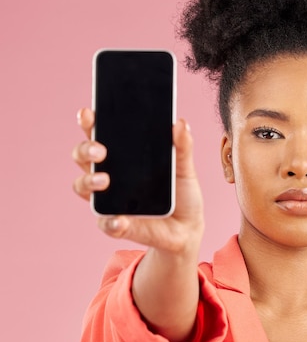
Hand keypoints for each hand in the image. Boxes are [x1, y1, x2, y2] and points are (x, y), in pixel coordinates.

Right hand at [72, 108, 203, 251]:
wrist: (188, 227)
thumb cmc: (180, 192)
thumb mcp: (185, 167)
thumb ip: (183, 146)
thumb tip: (181, 123)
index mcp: (123, 157)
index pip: (99, 134)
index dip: (89, 122)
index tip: (88, 113)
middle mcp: (109, 175)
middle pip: (83, 156)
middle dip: (85, 149)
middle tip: (100, 150)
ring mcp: (109, 200)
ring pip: (83, 186)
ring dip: (88, 181)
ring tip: (103, 180)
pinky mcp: (117, 224)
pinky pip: (106, 223)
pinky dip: (110, 222)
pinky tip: (119, 220)